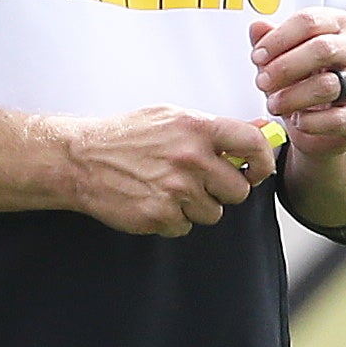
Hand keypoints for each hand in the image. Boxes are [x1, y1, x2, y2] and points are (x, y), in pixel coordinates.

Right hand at [57, 105, 278, 236]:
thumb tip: (262, 128)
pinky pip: (185, 227)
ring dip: (197, 207)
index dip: (263, 160)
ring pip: (213, 213)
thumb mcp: (173, 118)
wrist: (81, 160)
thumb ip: (219, 128)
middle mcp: (191, 158)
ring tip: (169, 189)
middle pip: (238, 190)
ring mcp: (176, 189)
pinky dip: (173, 219)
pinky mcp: (160, 216)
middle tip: (202, 182)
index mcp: (197, 128)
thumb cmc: (128, 137)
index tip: (258, 169)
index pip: (253, 143)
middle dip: (224, 190)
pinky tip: (153, 201)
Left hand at [250, 7, 345, 157]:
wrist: (327, 122)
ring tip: (273, 104)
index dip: (278, 39)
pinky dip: (309, 122)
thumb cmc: (306, 82)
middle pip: (322, 49)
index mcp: (337, 26)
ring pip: (326, 85)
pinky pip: (335, 119)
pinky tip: (297, 121)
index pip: (309, 21)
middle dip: (284, 67)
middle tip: (262, 81)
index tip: (258, 56)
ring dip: (291, 97)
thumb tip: (257, 27)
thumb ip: (271, 42)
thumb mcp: (283, 59)